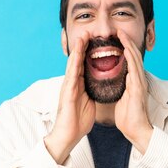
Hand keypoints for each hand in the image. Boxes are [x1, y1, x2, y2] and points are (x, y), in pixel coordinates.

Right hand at [44, 31, 95, 163]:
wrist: (68, 136)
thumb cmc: (77, 122)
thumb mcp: (89, 103)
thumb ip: (92, 92)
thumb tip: (100, 86)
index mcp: (78, 86)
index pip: (84, 65)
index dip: (88, 52)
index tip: (95, 40)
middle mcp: (72, 84)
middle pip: (77, 61)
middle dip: (82, 46)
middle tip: (88, 31)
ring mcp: (68, 87)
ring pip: (73, 64)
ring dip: (77, 50)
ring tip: (82, 36)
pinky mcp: (67, 93)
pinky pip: (71, 76)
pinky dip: (74, 64)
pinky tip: (76, 55)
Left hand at [115, 29, 152, 153]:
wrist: (136, 131)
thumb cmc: (128, 118)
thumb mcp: (121, 99)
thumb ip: (120, 88)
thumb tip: (112, 82)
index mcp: (133, 82)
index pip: (129, 61)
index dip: (124, 48)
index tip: (116, 38)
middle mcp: (138, 80)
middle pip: (133, 56)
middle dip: (126, 42)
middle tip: (119, 30)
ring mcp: (139, 83)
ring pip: (134, 59)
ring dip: (128, 45)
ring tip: (121, 33)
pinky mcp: (138, 88)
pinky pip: (134, 68)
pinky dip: (130, 57)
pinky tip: (126, 48)